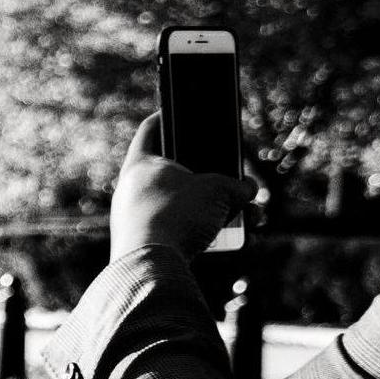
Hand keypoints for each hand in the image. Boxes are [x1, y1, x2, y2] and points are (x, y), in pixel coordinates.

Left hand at [111, 116, 255, 263]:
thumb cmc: (177, 215)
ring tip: (245, 215)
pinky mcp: (141, 242)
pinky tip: (229, 235)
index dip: (169, 116)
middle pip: (172, 171)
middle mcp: (131, 189)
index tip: (181, 111)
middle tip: (229, 175)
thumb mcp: (219, 191)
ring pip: (179, 203)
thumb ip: (238, 186)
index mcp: (140, 164)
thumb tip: (248, 190)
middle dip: (207, 175)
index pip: (153, 129)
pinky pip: (175, 228)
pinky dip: (200, 228)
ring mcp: (133, 218)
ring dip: (212, 207)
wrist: (150, 267)